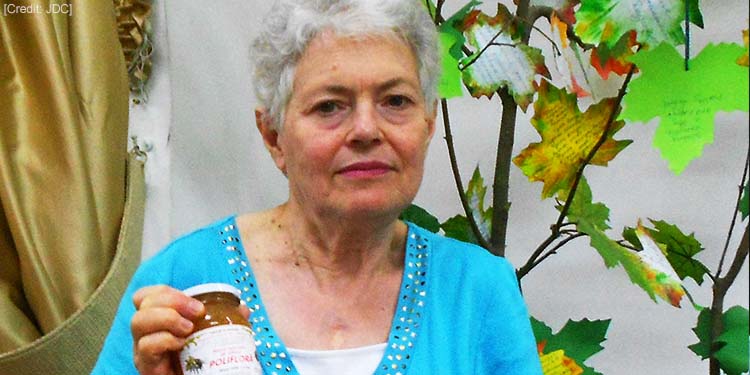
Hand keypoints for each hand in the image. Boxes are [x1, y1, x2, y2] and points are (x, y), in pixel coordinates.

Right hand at [130, 285, 251, 374]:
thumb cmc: (200, 363)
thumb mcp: (212, 336)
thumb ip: (225, 321)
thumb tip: (243, 309)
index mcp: (159, 320)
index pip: (148, 294)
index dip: (167, 291)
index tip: (196, 302)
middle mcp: (146, 332)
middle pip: (143, 303)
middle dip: (173, 300)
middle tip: (198, 312)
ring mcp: (142, 349)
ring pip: (138, 321)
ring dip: (167, 318)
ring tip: (189, 329)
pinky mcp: (146, 366)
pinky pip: (146, 346)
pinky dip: (165, 340)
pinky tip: (182, 344)